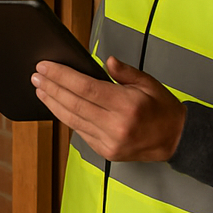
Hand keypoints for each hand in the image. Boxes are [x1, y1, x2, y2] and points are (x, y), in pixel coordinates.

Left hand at [32, 56, 186, 162]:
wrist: (176, 139)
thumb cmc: (162, 109)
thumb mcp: (148, 82)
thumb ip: (125, 71)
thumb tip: (106, 61)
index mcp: (126, 105)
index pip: (85, 88)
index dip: (61, 76)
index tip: (46, 67)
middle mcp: (115, 125)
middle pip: (74, 104)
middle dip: (51, 88)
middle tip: (36, 76)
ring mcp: (109, 141)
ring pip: (72, 120)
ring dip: (53, 103)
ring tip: (40, 89)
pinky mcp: (106, 151)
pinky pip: (80, 132)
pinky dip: (66, 117)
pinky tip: (56, 106)